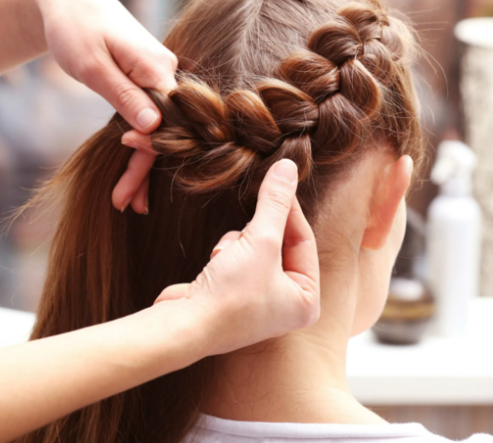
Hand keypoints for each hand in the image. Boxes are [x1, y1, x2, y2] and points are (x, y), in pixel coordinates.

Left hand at [29, 0, 175, 212]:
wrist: (68, 2)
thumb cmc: (75, 30)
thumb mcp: (93, 66)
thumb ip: (125, 95)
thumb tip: (154, 126)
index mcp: (158, 68)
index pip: (167, 123)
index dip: (148, 156)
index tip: (126, 186)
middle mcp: (167, 72)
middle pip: (165, 130)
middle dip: (144, 171)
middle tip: (126, 206)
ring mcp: (158, 76)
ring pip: (158, 127)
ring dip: (142, 163)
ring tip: (127, 201)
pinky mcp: (147, 80)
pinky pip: (149, 116)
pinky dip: (140, 143)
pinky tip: (133, 169)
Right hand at [154, 159, 320, 355]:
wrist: (185, 324)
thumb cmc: (231, 295)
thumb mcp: (261, 241)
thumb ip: (275, 203)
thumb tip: (288, 168)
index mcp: (307, 301)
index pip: (304, 241)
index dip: (289, 210)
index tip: (277, 181)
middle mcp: (286, 305)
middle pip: (279, 245)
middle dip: (257, 233)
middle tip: (246, 229)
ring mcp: (257, 302)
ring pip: (255, 249)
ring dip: (238, 242)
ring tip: (225, 255)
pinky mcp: (231, 296)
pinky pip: (236, 260)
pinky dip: (225, 254)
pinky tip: (215, 262)